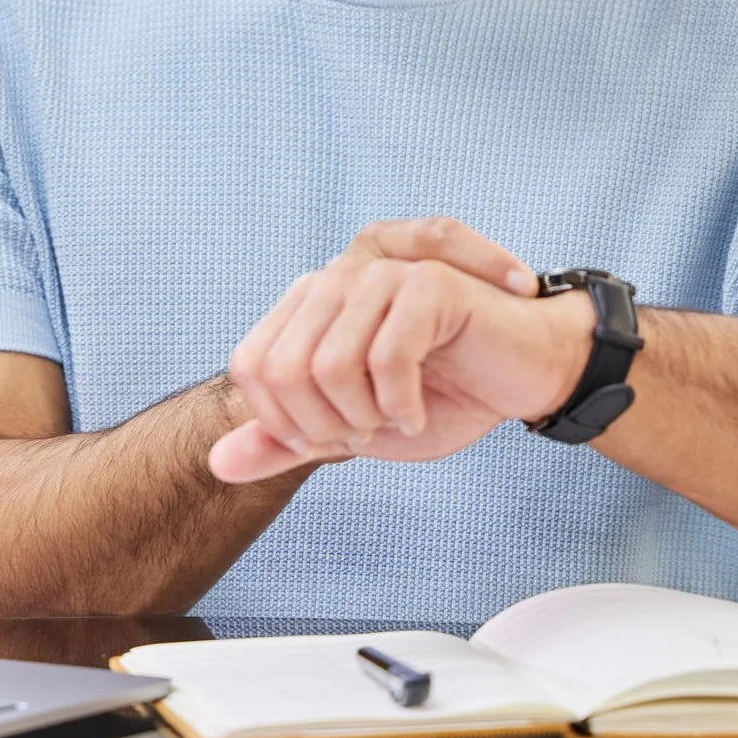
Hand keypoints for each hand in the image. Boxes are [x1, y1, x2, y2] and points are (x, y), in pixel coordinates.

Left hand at [211, 218, 589, 483]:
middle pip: (282, 371)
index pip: (251, 368)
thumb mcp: (352, 431)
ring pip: (329, 365)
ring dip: (364, 416)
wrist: (522, 377)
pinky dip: (400, 402)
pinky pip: (387, 356)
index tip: (334, 439)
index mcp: (305, 305)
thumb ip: (286, 442)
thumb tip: (216, 463)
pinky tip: (418, 408)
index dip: (285, 423)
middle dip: (324, 426)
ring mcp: (379, 274)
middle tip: (368, 433)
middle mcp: (333, 279)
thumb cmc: (441, 395)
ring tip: (394, 417)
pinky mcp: (427, 284)